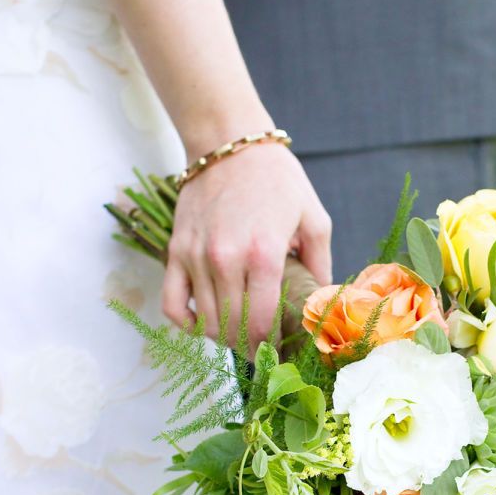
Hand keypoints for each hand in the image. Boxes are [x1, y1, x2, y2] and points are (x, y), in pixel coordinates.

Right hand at [163, 144, 332, 350]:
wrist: (229, 143)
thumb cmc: (277, 179)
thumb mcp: (313, 217)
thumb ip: (320, 264)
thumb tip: (324, 302)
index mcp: (263, 254)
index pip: (261, 322)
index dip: (269, 345)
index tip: (278, 351)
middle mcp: (225, 260)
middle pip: (233, 327)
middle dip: (249, 345)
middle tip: (262, 348)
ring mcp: (196, 257)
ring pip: (205, 321)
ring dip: (223, 336)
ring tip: (240, 336)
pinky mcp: (176, 251)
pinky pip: (172, 304)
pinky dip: (187, 322)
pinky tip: (205, 323)